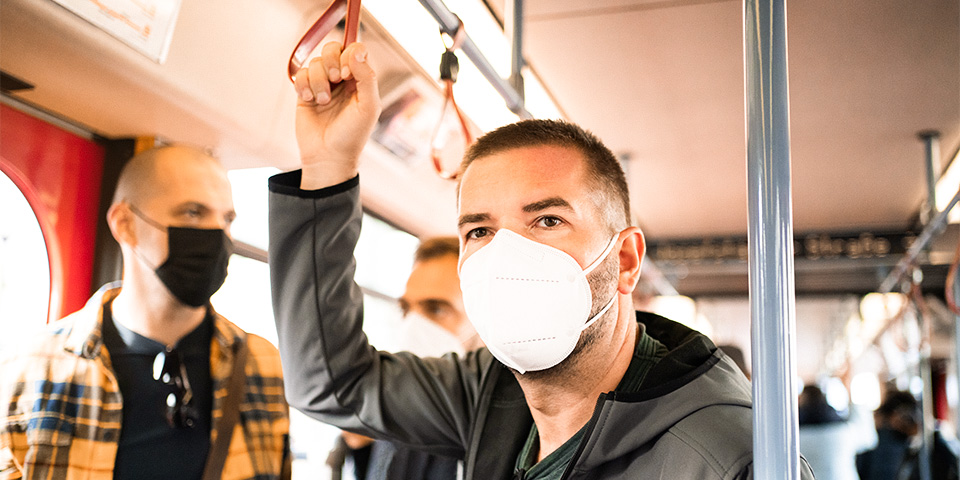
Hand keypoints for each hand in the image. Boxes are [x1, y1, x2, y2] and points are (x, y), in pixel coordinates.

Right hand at [293, 42, 381, 189]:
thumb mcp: (368, 107)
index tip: (347, 73)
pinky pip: (301, 74)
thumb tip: (356, 52)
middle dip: (331, 60)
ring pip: (316, 62)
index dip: (349, 54)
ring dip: (319, 81)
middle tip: (335, 79)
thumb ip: (367, 78)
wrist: (327, 157)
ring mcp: (323, 85)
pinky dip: (304, 85)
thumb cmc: (352, 135)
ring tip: (323, 102)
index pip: (355, 50)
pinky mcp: (305, 92)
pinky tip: (309, 100)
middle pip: (334, 48)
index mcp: (361, 80)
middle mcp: (342, 79)